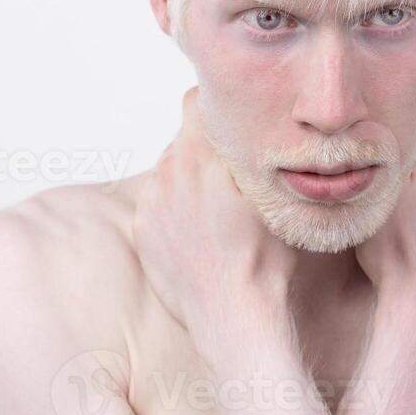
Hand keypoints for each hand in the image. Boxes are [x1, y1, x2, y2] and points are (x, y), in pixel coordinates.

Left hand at [132, 88, 294, 350]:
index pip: (196, 101)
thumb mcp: (274, 195)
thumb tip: (262, 136)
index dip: (215, 109)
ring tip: (215, 214)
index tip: (230, 123)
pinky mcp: (141, 228)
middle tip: (229, 177)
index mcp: (202, 154)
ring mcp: (151, 201)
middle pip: (183, 140)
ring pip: (168, 172)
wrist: (233, 314)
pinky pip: (156, 204)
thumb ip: (257, 158)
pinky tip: (197, 235)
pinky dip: (173, 211)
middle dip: (204, 152)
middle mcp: (169, 171)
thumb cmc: (265, 258)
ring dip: (187, 182)